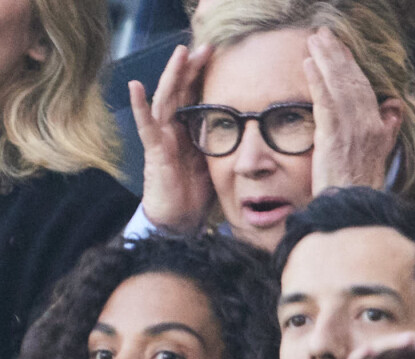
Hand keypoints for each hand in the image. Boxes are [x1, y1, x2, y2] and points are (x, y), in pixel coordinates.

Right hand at [130, 44, 214, 232]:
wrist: (179, 220)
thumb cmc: (194, 193)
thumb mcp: (213, 163)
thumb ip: (219, 144)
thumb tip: (244, 131)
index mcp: (187, 132)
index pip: (193, 97)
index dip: (202, 77)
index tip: (216, 57)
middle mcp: (173, 131)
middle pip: (180, 93)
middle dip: (191, 69)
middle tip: (204, 47)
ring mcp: (162, 140)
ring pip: (165, 101)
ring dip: (172, 77)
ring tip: (179, 54)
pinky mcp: (155, 154)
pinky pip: (146, 128)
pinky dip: (140, 107)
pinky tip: (136, 86)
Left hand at [305, 28, 402, 194]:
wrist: (352, 208)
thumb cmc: (360, 188)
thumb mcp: (381, 157)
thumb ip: (387, 130)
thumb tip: (395, 106)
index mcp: (378, 128)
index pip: (365, 90)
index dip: (352, 68)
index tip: (342, 50)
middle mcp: (368, 125)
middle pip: (353, 82)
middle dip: (338, 56)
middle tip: (323, 35)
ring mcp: (351, 131)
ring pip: (339, 87)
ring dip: (326, 60)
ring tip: (314, 41)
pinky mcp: (333, 138)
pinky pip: (325, 102)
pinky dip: (318, 81)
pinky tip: (309, 64)